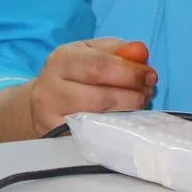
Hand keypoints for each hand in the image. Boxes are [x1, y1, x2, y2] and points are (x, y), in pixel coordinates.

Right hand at [27, 37, 157, 134]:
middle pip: (102, 97)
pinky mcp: (58, 141)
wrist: (41, 105)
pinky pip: (93, 139)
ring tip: (138, 106)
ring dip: (127, 114)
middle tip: (148, 93)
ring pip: (99, 121)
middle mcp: (51, 89)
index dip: (130, 72)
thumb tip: (141, 52)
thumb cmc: (73, 75)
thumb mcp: (91, 53)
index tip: (150, 75)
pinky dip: (113, 132)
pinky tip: (122, 123)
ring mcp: (52, 119)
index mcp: (61, 60)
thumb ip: (118, 50)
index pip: (100, 66)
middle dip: (133, 95)